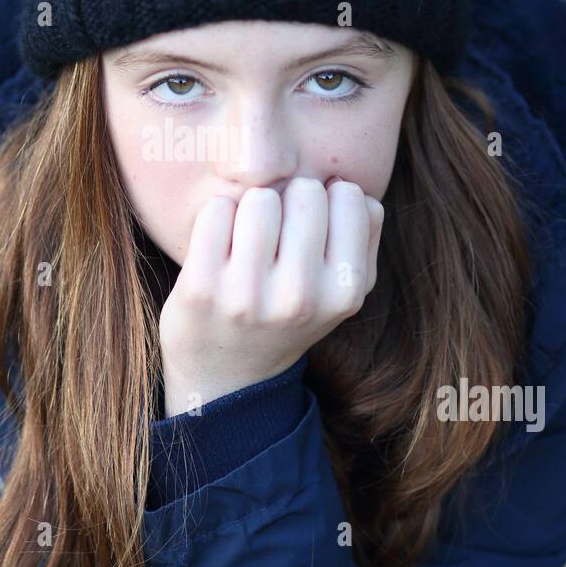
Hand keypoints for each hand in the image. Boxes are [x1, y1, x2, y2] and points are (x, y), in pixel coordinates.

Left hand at [157, 176, 383, 418]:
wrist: (224, 376)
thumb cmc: (287, 314)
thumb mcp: (341, 291)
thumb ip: (365, 238)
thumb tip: (355, 191)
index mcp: (343, 294)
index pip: (349, 196)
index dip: (328, 198)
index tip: (312, 223)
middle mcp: (300, 297)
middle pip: (304, 191)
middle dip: (289, 199)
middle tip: (276, 232)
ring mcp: (248, 294)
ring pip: (260, 197)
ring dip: (252, 206)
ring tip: (249, 238)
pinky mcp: (200, 287)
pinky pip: (217, 210)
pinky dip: (218, 216)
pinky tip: (220, 244)